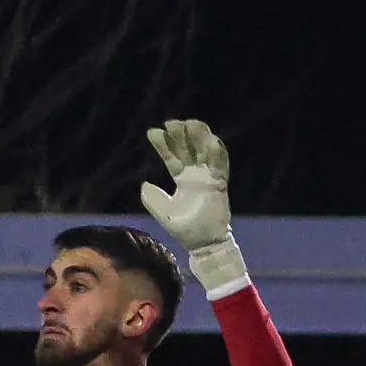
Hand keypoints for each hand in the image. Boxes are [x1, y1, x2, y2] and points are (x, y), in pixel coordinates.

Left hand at [139, 119, 234, 252]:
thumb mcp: (162, 211)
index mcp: (181, 179)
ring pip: (204, 152)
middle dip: (180, 135)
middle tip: (171, 122)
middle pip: (188, 149)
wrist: (202, 243)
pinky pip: (220, 165)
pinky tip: (212, 140)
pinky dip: (217, 152)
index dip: (162, 145)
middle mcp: (195, 174)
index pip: (171, 157)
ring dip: (199, 137)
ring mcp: (208, 177)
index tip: (152, 132)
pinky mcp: (220, 184)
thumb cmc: (184, 228)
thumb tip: (144, 183)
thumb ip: (152, 198)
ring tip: (191, 123)